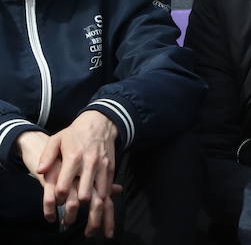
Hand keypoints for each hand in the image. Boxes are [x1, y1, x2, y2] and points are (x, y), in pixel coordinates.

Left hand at [33, 111, 118, 237]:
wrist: (101, 123)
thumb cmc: (75, 133)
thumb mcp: (57, 139)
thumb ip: (48, 156)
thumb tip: (41, 171)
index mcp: (73, 157)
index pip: (64, 184)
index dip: (59, 197)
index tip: (57, 201)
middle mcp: (89, 163)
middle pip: (84, 193)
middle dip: (77, 208)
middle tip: (70, 217)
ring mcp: (102, 166)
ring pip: (100, 194)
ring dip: (94, 211)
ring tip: (90, 226)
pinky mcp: (111, 168)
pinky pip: (108, 188)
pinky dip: (104, 200)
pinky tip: (100, 209)